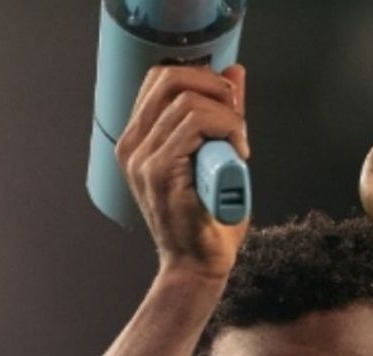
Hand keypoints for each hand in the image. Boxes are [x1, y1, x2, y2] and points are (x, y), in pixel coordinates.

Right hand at [116, 64, 249, 277]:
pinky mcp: (159, 171)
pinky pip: (196, 123)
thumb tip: (234, 72)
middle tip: (236, 117)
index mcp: (138, 139)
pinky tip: (238, 152)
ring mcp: (142, 158)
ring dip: (228, 116)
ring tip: (239, 145)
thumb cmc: (206, 219)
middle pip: (170, 77)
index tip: (227, 103)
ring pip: (189, 101)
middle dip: (214, 87)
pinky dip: (227, 129)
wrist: (196, 265)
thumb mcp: (216, 155)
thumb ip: (222, 113)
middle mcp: (133, 145)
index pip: (160, 77)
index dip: (200, 77)